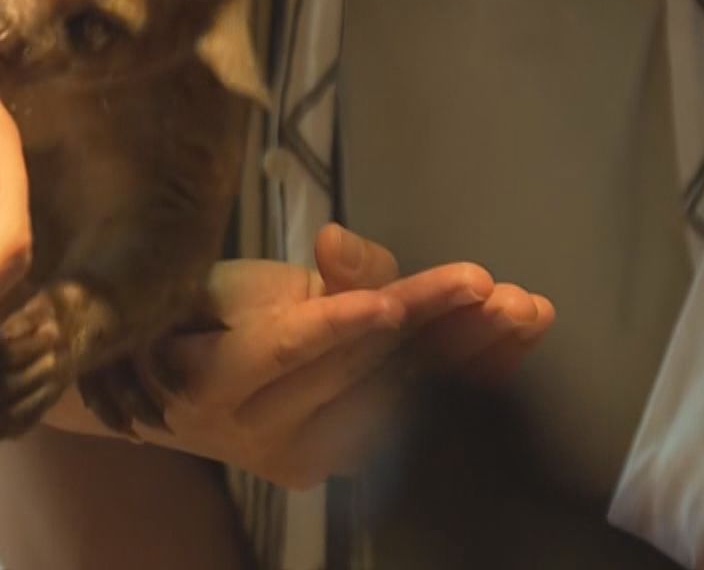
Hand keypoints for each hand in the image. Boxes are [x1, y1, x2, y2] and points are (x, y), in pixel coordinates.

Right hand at [39, 226, 550, 489]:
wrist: (180, 395)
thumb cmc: (206, 316)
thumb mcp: (241, 279)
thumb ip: (302, 272)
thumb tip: (338, 242)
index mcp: (212, 382)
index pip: (280, 353)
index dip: (334, 327)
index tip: (389, 302)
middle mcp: (262, 435)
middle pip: (356, 373)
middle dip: (427, 327)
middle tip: (487, 286)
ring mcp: (312, 457)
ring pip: (401, 397)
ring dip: (469, 352)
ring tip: (523, 310)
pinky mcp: (351, 461)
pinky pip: (419, 412)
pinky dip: (472, 373)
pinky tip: (517, 337)